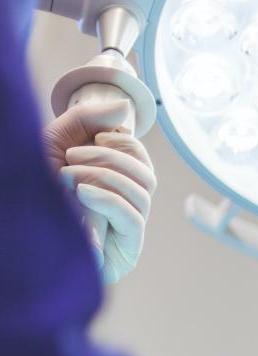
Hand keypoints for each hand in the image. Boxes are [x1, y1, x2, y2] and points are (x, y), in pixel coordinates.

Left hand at [42, 98, 156, 283]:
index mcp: (112, 180)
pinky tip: (82, 194)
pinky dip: (110, 199)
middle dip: (111, 157)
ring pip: (143, 192)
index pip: (141, 159)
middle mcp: (124, 204)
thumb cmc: (29, 188)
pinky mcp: (125, 249)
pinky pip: (133, 218)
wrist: (13, 229)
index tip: (97, 136)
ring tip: (66, 177)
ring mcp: (126, 228)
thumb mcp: (55, 142)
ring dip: (104, 176)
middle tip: (71, 157)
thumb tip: (125, 106)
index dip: (127, 143)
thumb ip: (87, 119)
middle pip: (147, 174)